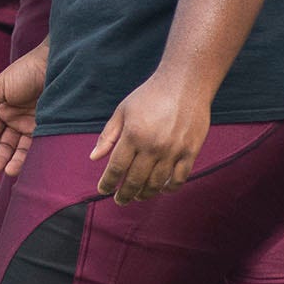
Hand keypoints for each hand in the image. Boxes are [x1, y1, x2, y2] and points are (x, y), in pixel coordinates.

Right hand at [0, 43, 48, 176]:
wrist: (55, 64)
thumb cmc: (25, 71)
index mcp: (2, 108)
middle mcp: (16, 118)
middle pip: (5, 142)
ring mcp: (32, 124)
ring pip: (20, 147)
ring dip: (12, 160)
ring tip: (7, 171)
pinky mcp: (48, 127)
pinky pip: (36, 145)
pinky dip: (29, 156)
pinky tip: (22, 165)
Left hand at [93, 67, 211, 201]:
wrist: (185, 83)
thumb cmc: (150, 95)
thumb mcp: (123, 110)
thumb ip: (108, 135)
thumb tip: (94, 158)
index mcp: (133, 135)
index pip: (116, 168)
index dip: (108, 183)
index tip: (103, 189)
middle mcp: (152, 146)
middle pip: (135, 180)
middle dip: (124, 194)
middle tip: (119, 200)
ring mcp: (173, 150)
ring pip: (156, 183)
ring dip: (144, 194)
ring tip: (138, 196)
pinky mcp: (190, 151)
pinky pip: (179, 179)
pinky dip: (169, 188)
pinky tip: (162, 189)